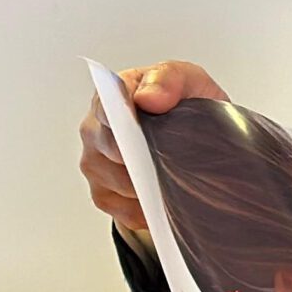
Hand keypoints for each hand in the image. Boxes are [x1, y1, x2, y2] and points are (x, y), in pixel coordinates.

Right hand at [79, 60, 228, 251]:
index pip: (105, 106)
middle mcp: (95, 129)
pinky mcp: (104, 195)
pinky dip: (147, 211)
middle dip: (138, 157)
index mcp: (112, 95)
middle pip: (107, 148)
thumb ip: (168, 80)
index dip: (119, 119)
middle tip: (166, 163)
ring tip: (173, 185)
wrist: (196, 138)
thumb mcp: (188, 81)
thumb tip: (149, 98)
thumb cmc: (184, 107)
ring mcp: (96, 164)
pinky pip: (123, 211)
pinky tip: (166, 205)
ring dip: (146, 186)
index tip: (134, 128)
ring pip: (116, 182)